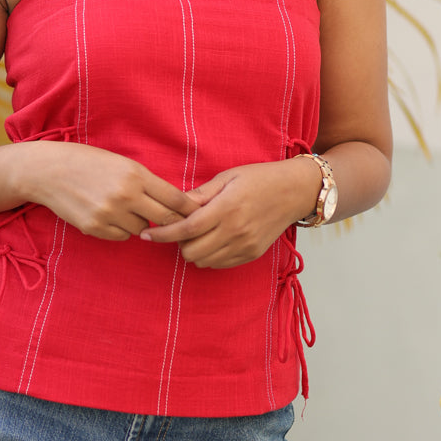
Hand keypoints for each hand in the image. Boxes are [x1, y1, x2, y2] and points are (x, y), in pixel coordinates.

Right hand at [32, 142, 197, 241]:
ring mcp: (109, 213)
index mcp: (135, 174)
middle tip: (172, 222)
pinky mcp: (95, 228)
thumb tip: (174, 204)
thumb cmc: (89, 162)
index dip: (189, 209)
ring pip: (142, 229)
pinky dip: (120, 229)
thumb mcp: (122, 163)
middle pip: (164, 218)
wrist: (49, 171)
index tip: (198, 214)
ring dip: (139, 223)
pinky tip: (107, 215)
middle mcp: (125, 195)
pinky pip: (121, 236)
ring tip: (123, 207)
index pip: (174, 198)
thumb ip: (146, 182)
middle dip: (171, 221)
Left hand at [139, 159, 318, 268]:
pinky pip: (219, 264)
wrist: (294, 191)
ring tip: (196, 234)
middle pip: (191, 251)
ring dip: (192, 251)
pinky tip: (211, 240)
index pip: (186, 229)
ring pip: (203, 261)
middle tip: (178, 228)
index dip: (163, 234)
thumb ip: (201, 194)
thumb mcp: (228, 177)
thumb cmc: (259, 178)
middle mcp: (235, 231)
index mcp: (227, 208)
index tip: (146, 234)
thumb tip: (175, 203)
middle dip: (177, 243)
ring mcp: (245, 245)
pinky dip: (208, 256)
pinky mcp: (251, 254)